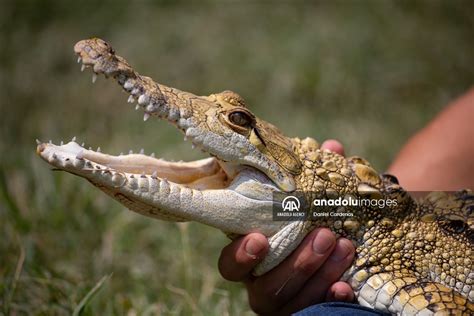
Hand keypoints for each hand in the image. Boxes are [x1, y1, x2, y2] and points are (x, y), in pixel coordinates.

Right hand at [218, 140, 354, 314]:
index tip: (259, 239)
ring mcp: (285, 302)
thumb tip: (332, 148)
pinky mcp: (307, 311)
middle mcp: (262, 283)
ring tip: (344, 247)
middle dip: (295, 264)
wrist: (342, 246)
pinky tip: (347, 287)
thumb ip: (317, 177)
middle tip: (324, 235)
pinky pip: (315, 313)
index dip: (240, 257)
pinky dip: (330, 299)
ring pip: (290, 302)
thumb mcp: (314, 198)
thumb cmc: (314, 219)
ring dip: (317, 276)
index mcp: (253, 255)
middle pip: (264, 288)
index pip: (230, 265)